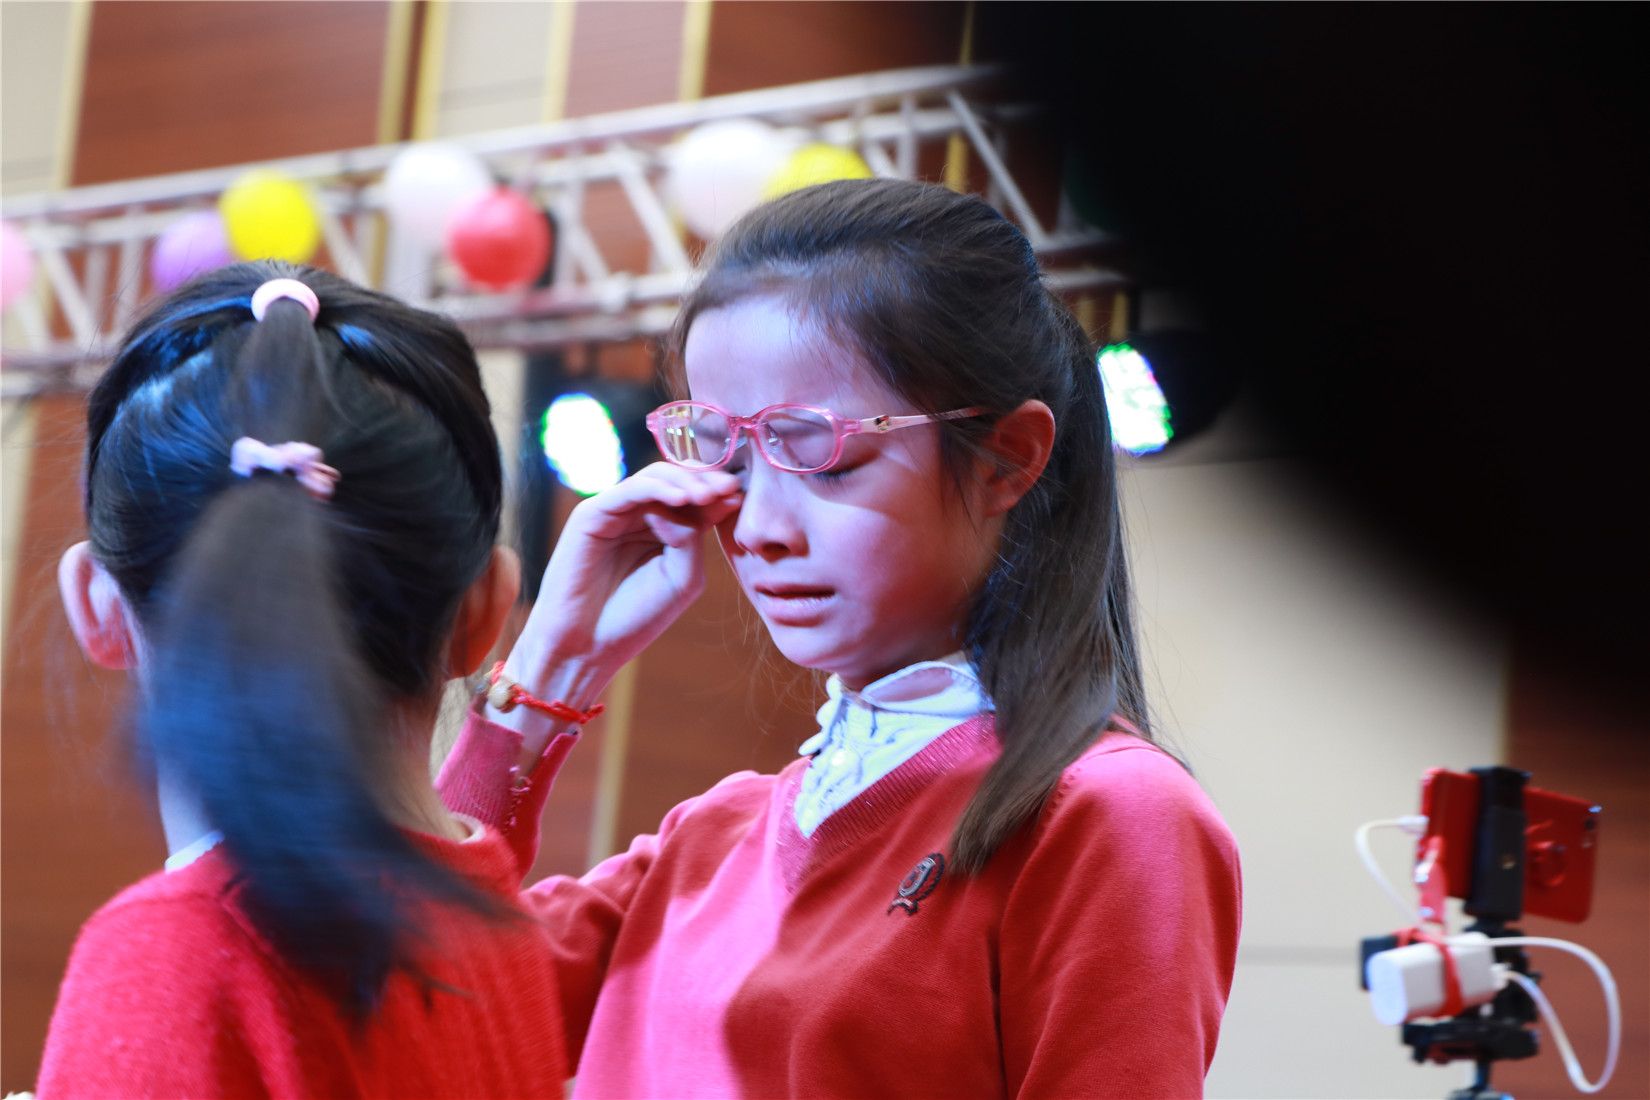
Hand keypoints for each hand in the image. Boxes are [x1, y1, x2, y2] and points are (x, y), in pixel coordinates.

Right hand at [497, 463, 741, 746]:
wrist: (588, 647)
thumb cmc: (634, 617)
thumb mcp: (682, 577)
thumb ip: (692, 538)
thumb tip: (693, 502)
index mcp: (662, 529)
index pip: (694, 496)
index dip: (718, 491)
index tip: (743, 495)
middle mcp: (638, 515)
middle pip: (677, 479)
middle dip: (706, 481)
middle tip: (731, 489)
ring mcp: (615, 511)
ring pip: (655, 478)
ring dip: (686, 482)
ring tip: (710, 496)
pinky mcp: (592, 514)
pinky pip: (630, 490)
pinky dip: (658, 490)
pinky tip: (683, 500)